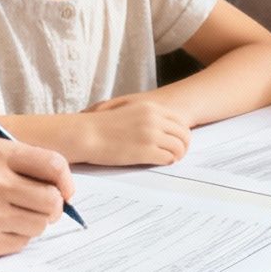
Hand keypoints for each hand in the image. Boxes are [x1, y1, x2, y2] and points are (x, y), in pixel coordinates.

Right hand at [0, 138, 72, 261]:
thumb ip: (14, 163)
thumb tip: (59, 184)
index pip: (54, 166)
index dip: (65, 181)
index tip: (63, 190)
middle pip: (53, 201)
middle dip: (53, 207)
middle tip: (40, 208)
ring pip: (39, 226)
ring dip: (31, 224)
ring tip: (6, 217)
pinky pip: (19, 245)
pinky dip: (12, 240)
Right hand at [74, 97, 190, 164]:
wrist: (86, 134)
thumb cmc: (101, 124)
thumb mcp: (128, 110)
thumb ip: (146, 115)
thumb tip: (159, 125)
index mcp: (151, 108)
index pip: (180, 121)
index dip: (182, 133)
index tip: (177, 141)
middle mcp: (154, 120)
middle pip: (184, 134)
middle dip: (184, 146)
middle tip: (177, 154)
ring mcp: (151, 135)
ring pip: (179, 147)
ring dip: (177, 155)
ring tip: (169, 159)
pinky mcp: (146, 151)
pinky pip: (168, 158)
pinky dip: (168, 162)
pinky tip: (160, 163)